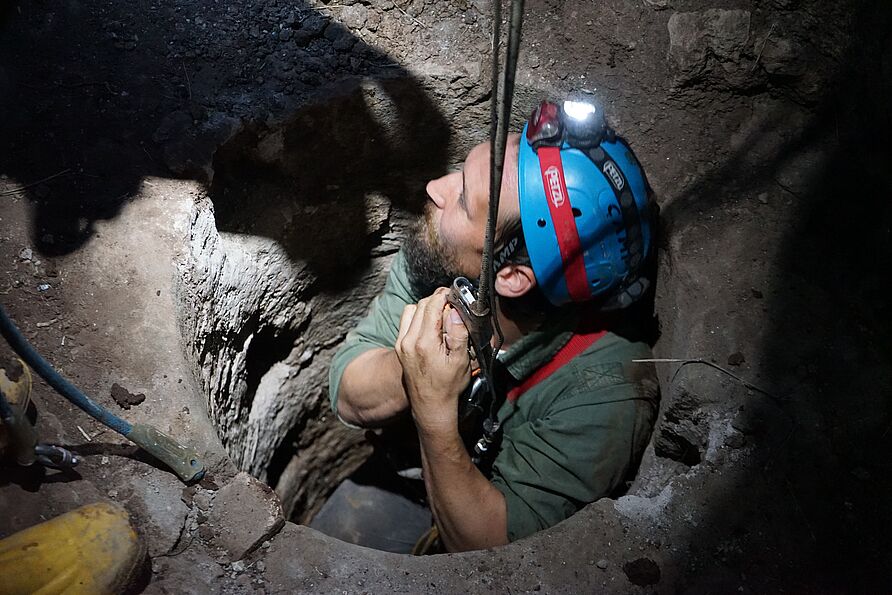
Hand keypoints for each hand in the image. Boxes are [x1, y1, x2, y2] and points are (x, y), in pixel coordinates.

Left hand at [395, 288, 470, 429]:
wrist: (430, 406)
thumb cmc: (448, 386)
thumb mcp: (460, 361)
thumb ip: (458, 333)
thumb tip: (455, 311)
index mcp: (424, 342)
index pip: (432, 305)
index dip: (444, 295)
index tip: (455, 295)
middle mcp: (408, 340)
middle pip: (421, 305)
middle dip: (436, 300)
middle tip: (452, 304)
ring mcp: (401, 344)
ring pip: (411, 311)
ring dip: (426, 308)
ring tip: (441, 315)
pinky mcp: (399, 347)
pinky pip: (405, 322)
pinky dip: (417, 317)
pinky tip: (430, 326)